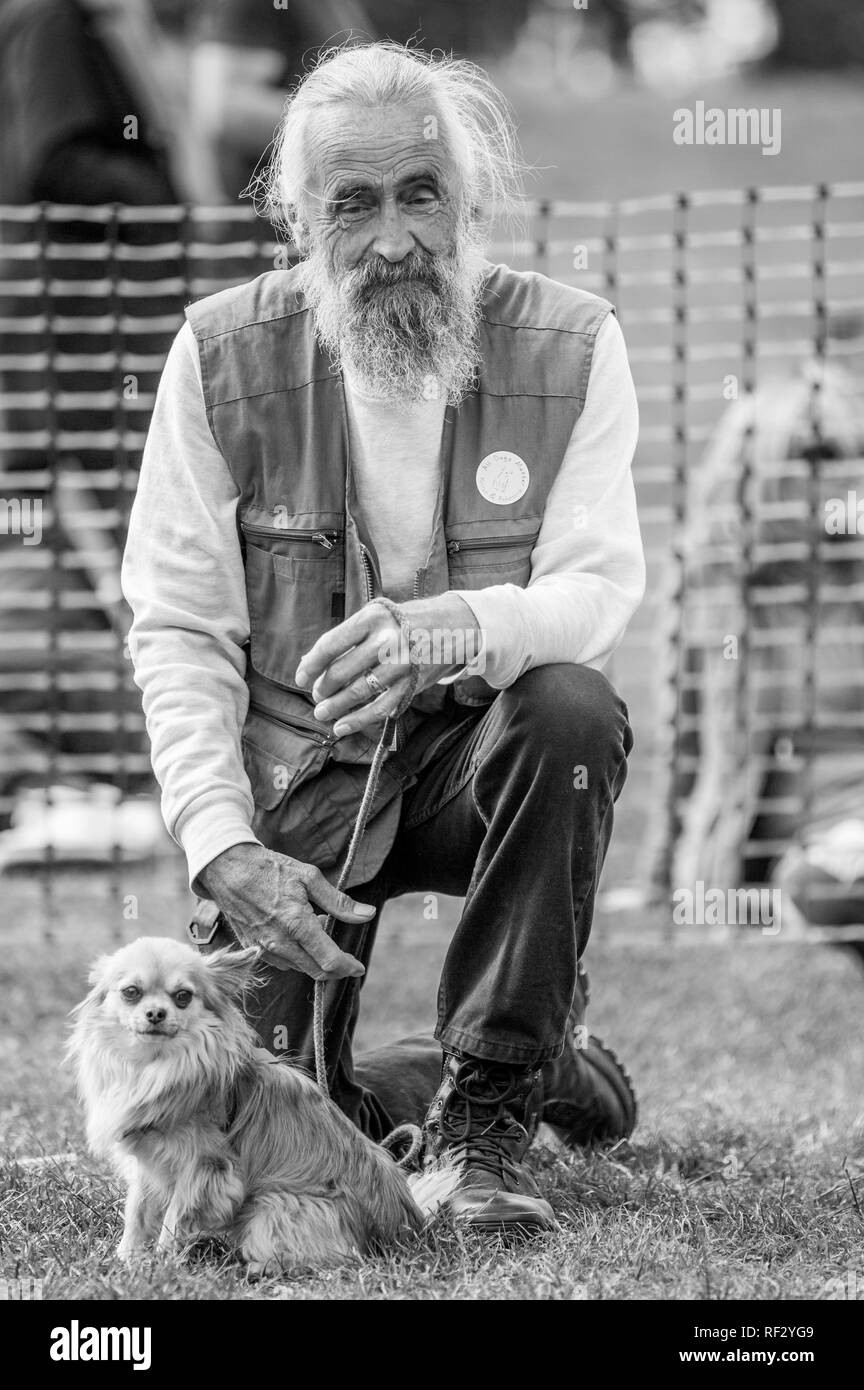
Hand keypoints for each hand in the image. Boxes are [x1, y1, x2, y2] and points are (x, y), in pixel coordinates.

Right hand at [199, 843, 373, 978]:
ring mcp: (263, 948)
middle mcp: (280, 942)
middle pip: (316, 971)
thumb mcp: (309, 878)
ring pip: (299, 968)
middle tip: (347, 959)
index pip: (330, 960)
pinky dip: (296, 956)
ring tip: (320, 933)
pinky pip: (281, 962)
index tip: (359, 967)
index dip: (348, 967)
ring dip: (314, 960)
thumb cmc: (270, 869)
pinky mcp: (252, 948)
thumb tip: (368, 914)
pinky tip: (298, 936)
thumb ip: (339, 902)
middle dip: (335, 969)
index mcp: (297, 924)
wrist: (228, 869)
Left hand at [294, 593, 481, 739]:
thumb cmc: (403, 622)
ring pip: (359, 692)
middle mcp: (387, 639)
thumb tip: (307, 663)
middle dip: (323, 689)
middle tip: (316, 697)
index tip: (300, 678)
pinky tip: (342, 726)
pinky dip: (358, 720)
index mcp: (372, 618)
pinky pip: (381, 708)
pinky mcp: (413, 684)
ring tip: (323, 714)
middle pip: (342, 671)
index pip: (330, 644)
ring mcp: (402, 663)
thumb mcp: (375, 618)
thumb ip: (344, 638)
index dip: (311, 665)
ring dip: (336, 708)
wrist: (453, 626)